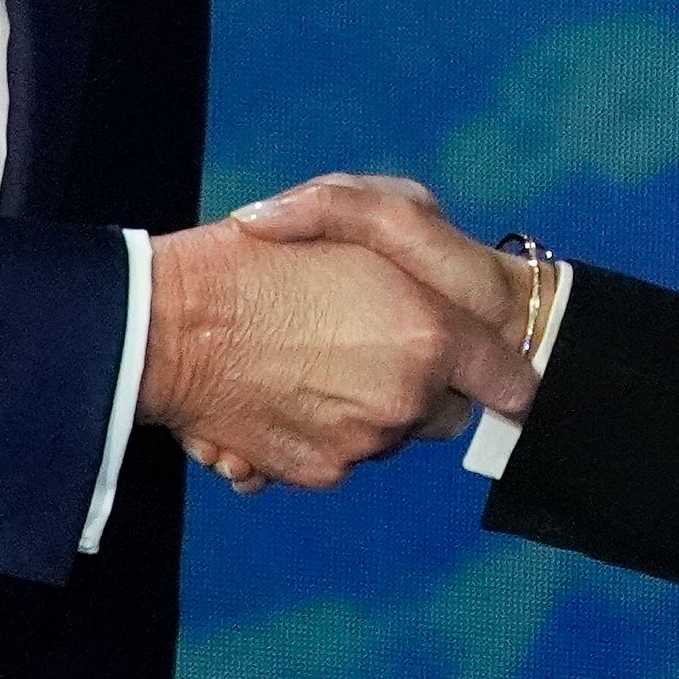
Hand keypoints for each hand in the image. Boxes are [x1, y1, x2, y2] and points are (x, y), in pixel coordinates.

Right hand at [141, 206, 534, 491]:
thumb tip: (446, 305)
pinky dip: (324, 431)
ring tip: (311, 360)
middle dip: (422, 384)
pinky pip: (345, 455)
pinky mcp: (321, 471)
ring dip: (369, 406)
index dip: (497, 369)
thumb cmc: (261, 254)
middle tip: (368, 344)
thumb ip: (420, 243)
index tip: (485, 366)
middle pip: (444, 410)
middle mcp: (406, 398)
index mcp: (429, 335)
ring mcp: (364, 442)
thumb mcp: (354, 206)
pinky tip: (285, 390)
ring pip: (392, 433)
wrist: (170, 323)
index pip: (508, 379)